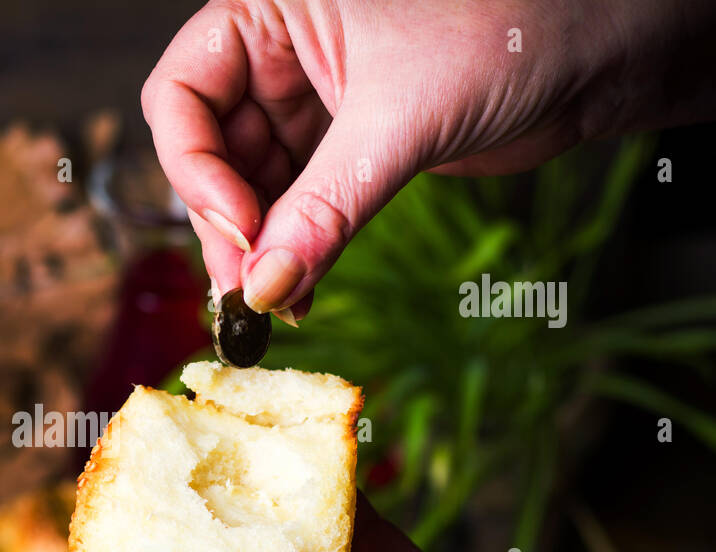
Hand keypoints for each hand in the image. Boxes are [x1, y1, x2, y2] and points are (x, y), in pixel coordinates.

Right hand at [144, 0, 715, 316]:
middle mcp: (277, 52)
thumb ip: (325, 206)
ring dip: (258, 250)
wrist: (592, 57)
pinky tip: (298, 289)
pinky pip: (292, 208)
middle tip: (248, 288)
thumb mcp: (402, 117)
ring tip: (277, 300)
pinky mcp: (340, 147)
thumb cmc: (509, 31)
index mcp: (269, 9)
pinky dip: (293, 252)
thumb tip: (264, 285)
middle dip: (227, 223)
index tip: (241, 229)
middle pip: (207, 150)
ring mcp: (306, 102)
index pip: (182, 94)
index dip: (197, 168)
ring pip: (246, 188)